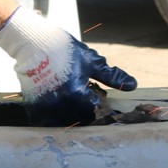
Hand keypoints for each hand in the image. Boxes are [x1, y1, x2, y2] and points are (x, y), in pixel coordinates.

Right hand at [0, 7, 137, 126]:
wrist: (33, 43)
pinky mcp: (33, 108)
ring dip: (73, 117)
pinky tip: (60, 106)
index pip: (96, 110)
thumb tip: (133, 85)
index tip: (101, 98)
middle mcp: (60, 105)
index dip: (102, 105)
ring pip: (64, 123)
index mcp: (76, 94)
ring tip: (75, 104)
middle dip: (89, 113)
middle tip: (89, 100)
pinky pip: (47, 121)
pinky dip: (55, 118)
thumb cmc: (64, 50)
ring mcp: (44, 108)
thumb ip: (112, 76)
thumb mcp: (91, 61)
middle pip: (81, 120)